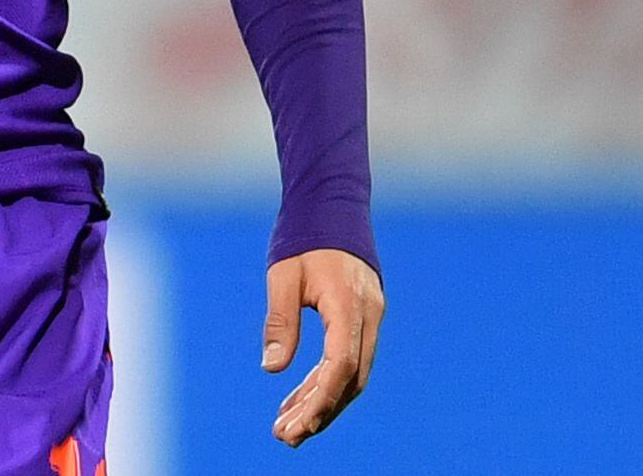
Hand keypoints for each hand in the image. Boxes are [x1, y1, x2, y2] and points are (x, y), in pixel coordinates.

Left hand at [263, 247, 382, 445]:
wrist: (331, 206)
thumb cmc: (302, 237)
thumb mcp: (282, 275)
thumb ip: (280, 320)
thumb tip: (272, 368)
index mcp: (349, 305)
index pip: (341, 365)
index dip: (320, 399)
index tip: (297, 425)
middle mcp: (368, 317)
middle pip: (350, 379)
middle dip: (320, 412)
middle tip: (287, 437)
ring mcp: (369, 318)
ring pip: (351, 374)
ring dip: (322, 402)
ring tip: (288, 428)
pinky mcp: (362, 319)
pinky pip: (347, 359)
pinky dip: (324, 380)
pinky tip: (298, 397)